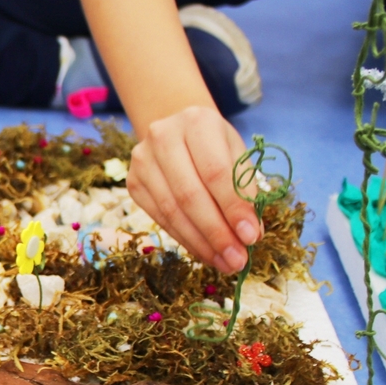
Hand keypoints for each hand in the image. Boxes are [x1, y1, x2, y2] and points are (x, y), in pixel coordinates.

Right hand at [126, 106, 259, 274]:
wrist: (177, 129)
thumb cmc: (214, 144)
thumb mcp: (236, 153)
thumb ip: (244, 188)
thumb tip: (250, 234)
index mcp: (196, 122)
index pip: (216, 172)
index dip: (234, 207)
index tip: (252, 236)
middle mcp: (162, 137)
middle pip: (190, 195)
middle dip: (217, 232)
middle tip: (238, 259)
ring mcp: (142, 161)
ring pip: (172, 211)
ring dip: (201, 242)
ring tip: (225, 262)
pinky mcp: (133, 183)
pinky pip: (160, 218)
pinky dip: (185, 239)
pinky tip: (205, 252)